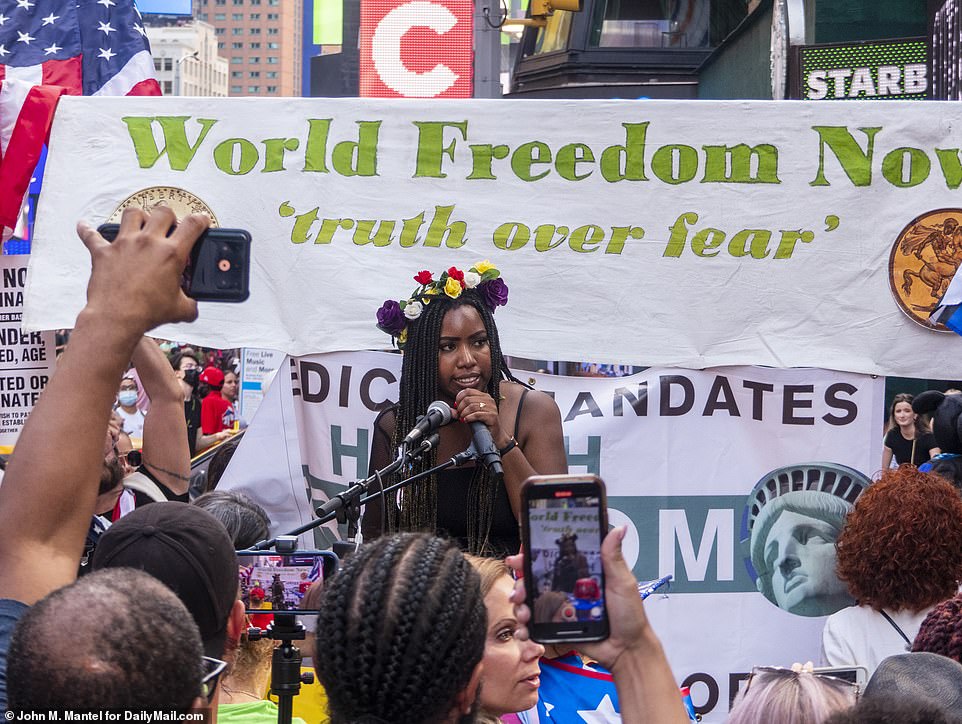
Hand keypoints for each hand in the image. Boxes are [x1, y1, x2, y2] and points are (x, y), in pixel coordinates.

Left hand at [77, 206, 208, 333]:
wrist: (116, 319)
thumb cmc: (146, 313)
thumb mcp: (180, 310)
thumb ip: (191, 304)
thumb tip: (192, 305)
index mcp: (171, 253)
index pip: (193, 225)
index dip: (201, 219)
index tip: (202, 221)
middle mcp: (148, 242)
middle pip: (163, 212)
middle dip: (170, 216)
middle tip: (170, 227)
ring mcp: (124, 244)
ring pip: (132, 213)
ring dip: (139, 216)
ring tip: (140, 224)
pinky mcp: (103, 252)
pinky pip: (91, 235)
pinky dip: (88, 230)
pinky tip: (84, 227)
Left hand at [454, 389, 508, 448]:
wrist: (494, 435)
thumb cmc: (482, 424)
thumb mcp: (470, 415)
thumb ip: (460, 412)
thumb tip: (451, 410)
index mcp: (484, 396)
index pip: (468, 391)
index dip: (459, 398)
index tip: (456, 406)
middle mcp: (489, 400)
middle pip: (468, 399)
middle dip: (460, 408)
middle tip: (459, 415)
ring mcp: (492, 408)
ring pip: (472, 406)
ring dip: (464, 413)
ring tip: (463, 418)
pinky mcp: (492, 416)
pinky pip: (477, 414)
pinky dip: (469, 417)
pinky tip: (466, 420)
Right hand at [507, 525, 652, 671]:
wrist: (627, 650)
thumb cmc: (629, 616)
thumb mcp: (622, 582)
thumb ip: (613, 556)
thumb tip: (618, 529)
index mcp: (580, 573)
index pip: (553, 559)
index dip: (533, 555)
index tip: (521, 554)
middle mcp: (567, 588)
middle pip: (535, 579)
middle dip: (521, 582)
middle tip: (519, 588)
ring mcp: (561, 608)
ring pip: (531, 601)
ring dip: (521, 605)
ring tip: (523, 612)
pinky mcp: (558, 627)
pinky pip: (535, 625)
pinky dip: (525, 627)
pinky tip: (524, 629)